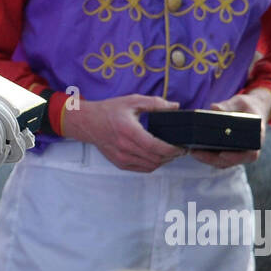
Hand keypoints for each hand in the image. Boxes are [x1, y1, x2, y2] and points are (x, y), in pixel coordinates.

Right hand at [60, 94, 184, 172]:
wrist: (88, 123)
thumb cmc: (109, 111)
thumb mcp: (132, 101)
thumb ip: (155, 103)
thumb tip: (175, 106)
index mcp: (129, 131)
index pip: (156, 147)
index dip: (173, 150)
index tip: (182, 146)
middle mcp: (125, 147)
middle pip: (156, 159)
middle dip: (172, 156)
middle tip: (180, 149)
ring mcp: (121, 157)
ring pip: (151, 166)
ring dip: (164, 161)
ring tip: (170, 152)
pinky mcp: (120, 163)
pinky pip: (142, 168)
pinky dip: (153, 164)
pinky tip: (157, 156)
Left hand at [190, 89, 270, 168]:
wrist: (252, 110)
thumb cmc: (248, 106)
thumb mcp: (240, 102)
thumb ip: (229, 106)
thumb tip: (214, 108)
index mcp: (256, 140)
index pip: (250, 154)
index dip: (236, 156)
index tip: (222, 154)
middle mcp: (248, 151)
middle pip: (231, 161)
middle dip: (212, 158)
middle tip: (195, 152)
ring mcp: (238, 154)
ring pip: (222, 162)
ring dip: (206, 159)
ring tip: (191, 151)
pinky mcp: (228, 153)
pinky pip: (217, 159)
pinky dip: (206, 156)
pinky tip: (193, 149)